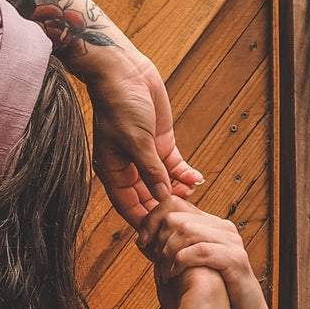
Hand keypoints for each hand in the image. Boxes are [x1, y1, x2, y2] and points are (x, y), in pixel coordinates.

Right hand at [83, 50, 201, 226]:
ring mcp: (145, 156)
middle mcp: (127, 168)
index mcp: (113, 172)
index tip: (157, 235)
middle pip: (147, 198)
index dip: (142, 220)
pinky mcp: (159, 143)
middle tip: (181, 219)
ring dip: (177, 191)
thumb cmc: (120, 105)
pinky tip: (196, 179)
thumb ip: (151, 171)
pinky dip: (184, 173)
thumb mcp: (137, 142)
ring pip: (162, 183)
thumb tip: (163, 197)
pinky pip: (173, 166)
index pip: (128, 205)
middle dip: (163, 208)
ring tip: (192, 197)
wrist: (124, 73)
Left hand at [136, 197, 272, 308]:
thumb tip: (141, 238)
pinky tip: (173, 275)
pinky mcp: (234, 259)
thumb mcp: (184, 265)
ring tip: (165, 271)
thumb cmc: (209, 292)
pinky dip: (180, 262)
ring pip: (187, 231)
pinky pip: (200, 250)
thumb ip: (166, 249)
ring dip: (168, 253)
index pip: (174, 204)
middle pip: (176, 217)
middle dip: (159, 240)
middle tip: (155, 261)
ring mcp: (230, 242)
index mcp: (209, 225)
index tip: (142, 241)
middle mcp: (222, 228)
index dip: (152, 219)